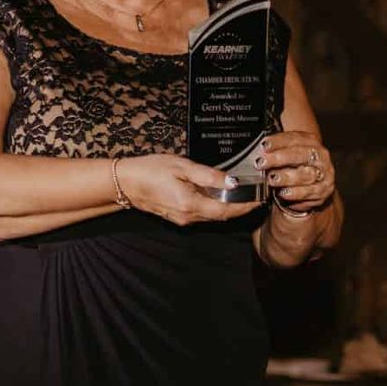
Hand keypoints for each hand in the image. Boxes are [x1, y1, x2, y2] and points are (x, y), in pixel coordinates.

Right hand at [116, 154, 262, 225]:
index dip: (246, 207)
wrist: (124, 182)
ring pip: (213, 216)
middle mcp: (189, 217)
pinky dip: (216, 207)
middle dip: (242, 207)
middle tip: (258, 195)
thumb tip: (232, 182)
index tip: (261, 199)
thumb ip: (209, 176)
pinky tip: (221, 196)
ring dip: (230, 208)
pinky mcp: (178, 216)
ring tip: (245, 194)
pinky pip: (203, 214)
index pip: (227, 211)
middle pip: (222, 216)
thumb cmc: (150, 170)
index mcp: (191, 205)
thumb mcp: (181, 166)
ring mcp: (183, 219)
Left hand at [254, 129, 335, 214]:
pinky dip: (295, 193)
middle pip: (301, 155)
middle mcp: (320, 156)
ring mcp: (324, 173)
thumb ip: (275, 151)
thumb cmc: (295, 168)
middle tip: (262, 163)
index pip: (294, 138)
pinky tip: (283, 193)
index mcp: (310, 141)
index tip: (263, 145)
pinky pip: (309, 192)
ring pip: (306, 174)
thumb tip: (256, 150)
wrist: (311, 187)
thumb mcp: (286, 155)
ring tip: (272, 179)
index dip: (278, 141)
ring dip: (287, 177)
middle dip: (280, 158)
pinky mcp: (323, 190)